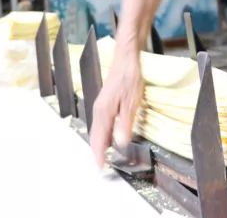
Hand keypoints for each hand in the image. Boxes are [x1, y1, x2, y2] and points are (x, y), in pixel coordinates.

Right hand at [89, 47, 143, 167]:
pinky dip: (102, 133)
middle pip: (95, 135)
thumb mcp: (131, 103)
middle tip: (101, 165)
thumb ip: (124, 124)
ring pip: (97, 129)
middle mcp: (98, 110)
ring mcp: (100, 105)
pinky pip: (101, 123)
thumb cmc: (129, 78)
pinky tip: (109, 136)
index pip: (98, 139)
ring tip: (104, 155)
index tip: (100, 167)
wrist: (126, 59)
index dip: (98, 154)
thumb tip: (119, 143)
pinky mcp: (105, 102)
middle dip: (97, 151)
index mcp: (103, 113)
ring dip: (99, 143)